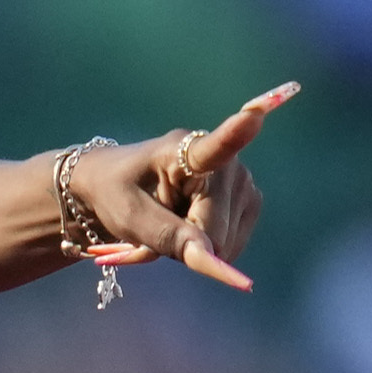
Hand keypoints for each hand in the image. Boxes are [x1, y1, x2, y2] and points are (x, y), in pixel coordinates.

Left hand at [73, 82, 296, 290]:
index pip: (216, 145)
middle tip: (156, 226)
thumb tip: (208, 256)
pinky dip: (206, 249)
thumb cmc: (118, 193)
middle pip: (216, 232)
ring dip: (193, 246)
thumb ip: (165, 235)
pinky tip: (188, 228)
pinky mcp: (250, 202)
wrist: (119, 189)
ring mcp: (243, 182)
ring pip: (226, 244)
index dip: (237, 133)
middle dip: (183, 241)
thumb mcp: (128, 215)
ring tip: (171, 223)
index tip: (254, 116)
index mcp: (185, 151)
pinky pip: (232, 247)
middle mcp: (227, 162)